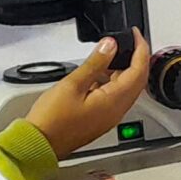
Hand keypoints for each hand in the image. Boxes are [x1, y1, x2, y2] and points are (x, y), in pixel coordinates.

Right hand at [24, 33, 152, 155]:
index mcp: (114, 101)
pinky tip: (99, 74)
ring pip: (127, 89)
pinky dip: (113, 82)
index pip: (139, 71)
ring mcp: (110, 117)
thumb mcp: (72, 84)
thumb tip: (110, 45)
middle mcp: (117, 111)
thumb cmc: (51, 121)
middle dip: (137, 59)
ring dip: (124, 70)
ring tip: (111, 53)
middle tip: (130, 41)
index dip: (141, 50)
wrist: (39, 144)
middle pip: (137, 80)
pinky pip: (116, 97)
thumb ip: (95, 63)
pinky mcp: (101, 119)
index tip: (137, 35)